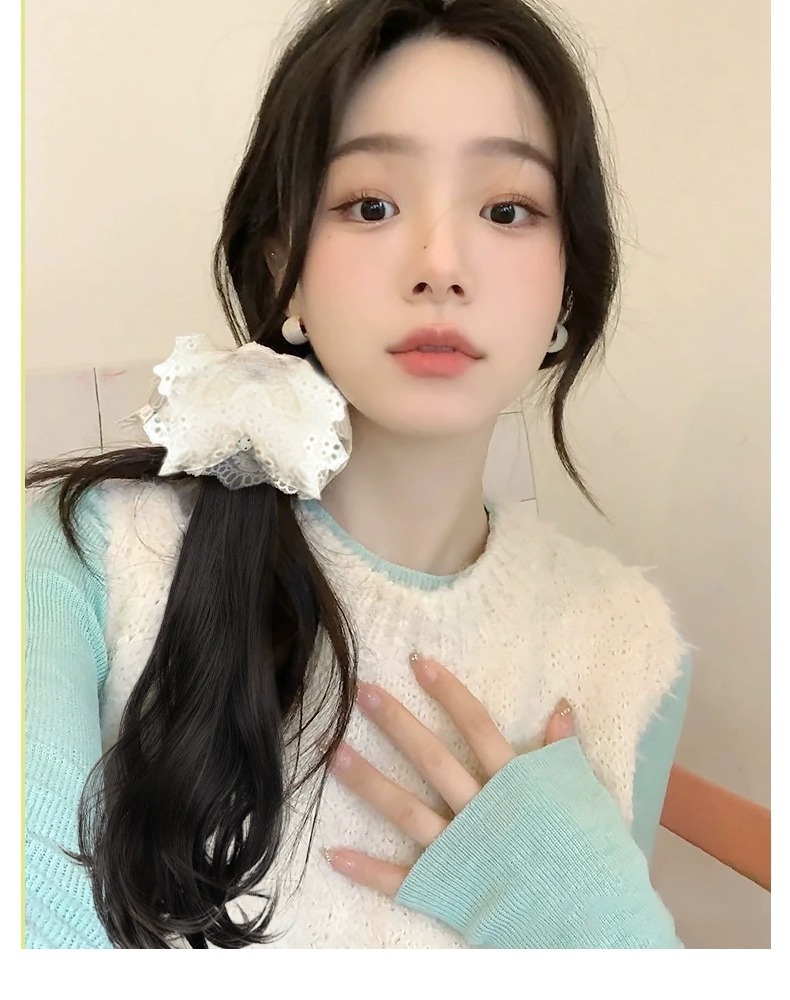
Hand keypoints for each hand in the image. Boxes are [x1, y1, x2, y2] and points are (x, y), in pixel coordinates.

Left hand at [324, 654, 575, 896]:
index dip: (448, 692)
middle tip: (363, 694)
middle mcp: (480, 811)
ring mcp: (459, 849)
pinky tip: (334, 853)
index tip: (418, 663)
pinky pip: (400, 879)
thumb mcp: (584, 794)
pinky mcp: (445, 887)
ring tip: (335, 755)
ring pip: (406, 811)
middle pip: (432, 759)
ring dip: (368, 783)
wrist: (593, 923)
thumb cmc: (591, 855)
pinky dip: (367, 869)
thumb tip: (561, 705)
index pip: (477, 725)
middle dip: (396, 724)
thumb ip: (563, 751)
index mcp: (514, 784)